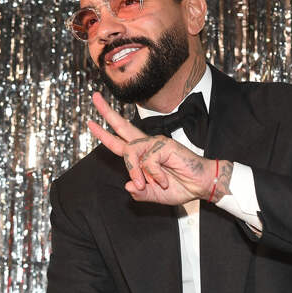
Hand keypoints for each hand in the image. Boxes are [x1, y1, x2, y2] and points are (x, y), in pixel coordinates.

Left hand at [88, 92, 230, 204]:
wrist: (201, 185)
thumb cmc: (180, 187)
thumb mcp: (155, 195)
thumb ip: (140, 193)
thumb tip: (128, 185)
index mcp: (142, 155)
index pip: (119, 141)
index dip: (104, 133)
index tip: (90, 121)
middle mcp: (147, 145)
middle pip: (122, 126)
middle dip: (106, 112)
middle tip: (95, 97)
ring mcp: (155, 143)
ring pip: (130, 152)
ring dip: (135, 170)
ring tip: (146, 184)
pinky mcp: (164, 145)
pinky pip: (148, 161)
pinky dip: (154, 175)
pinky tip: (164, 180)